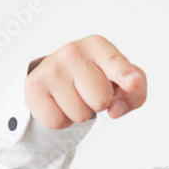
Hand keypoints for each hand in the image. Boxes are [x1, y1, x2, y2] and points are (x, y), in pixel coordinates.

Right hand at [24, 35, 146, 128]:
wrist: (58, 76)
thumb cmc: (97, 77)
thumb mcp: (123, 81)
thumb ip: (134, 94)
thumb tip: (115, 109)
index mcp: (98, 46)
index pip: (115, 63)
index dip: (125, 75)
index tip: (132, 83)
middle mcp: (73, 51)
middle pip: (101, 100)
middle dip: (100, 103)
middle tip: (89, 91)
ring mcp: (51, 68)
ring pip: (80, 114)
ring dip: (81, 112)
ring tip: (74, 95)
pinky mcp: (34, 86)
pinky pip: (57, 122)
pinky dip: (63, 120)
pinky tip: (61, 103)